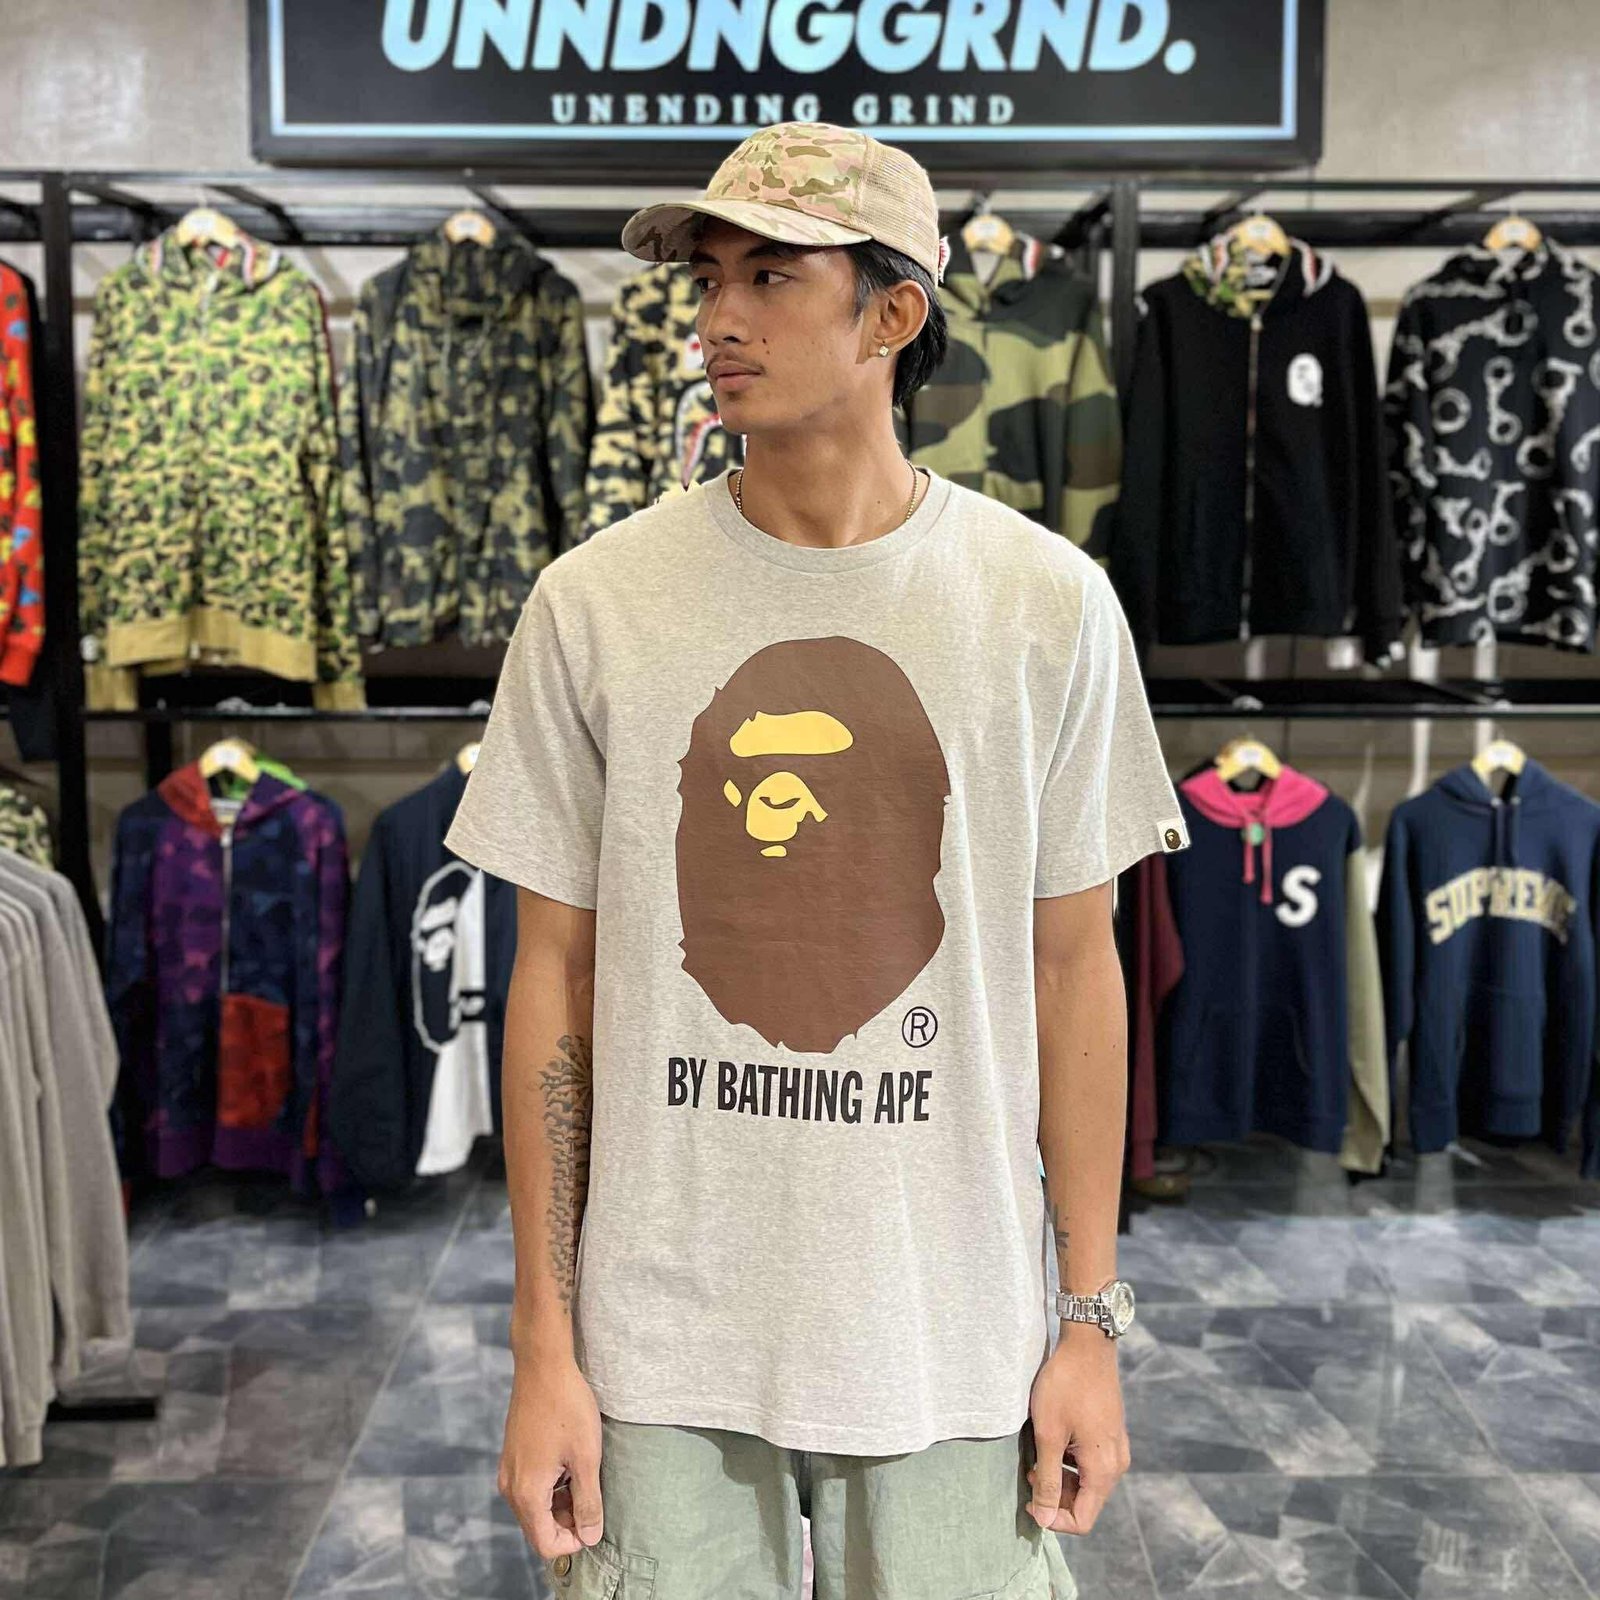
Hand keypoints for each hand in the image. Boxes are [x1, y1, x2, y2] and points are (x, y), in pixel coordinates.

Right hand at [498, 1353, 604, 1558]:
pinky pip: (531, 1488)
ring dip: (561, 1504)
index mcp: (527, 1493)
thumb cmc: (567, 1407)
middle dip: (568, 1524)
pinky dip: (552, 1487)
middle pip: (538, 1528)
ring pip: (535, 1508)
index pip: (546, 1544)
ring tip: (585, 1476)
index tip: (595, 1523)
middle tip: (594, 1499)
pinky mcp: (512, 1456)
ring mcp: (508, 1470)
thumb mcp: (586, 1457)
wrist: (542, 1365)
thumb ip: (588, 1502)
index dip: (574, 1542)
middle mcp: (510, 1487)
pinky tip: (571, 1463)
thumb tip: (591, 1537)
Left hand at [1025, 1325, 1130, 1535]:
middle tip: (1029, 1473)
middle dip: (1055, 1496)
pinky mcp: (1111, 1433)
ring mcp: (1116, 1447)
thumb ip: (1047, 1480)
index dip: (1053, 1518)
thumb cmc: (1065, 1386)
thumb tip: (1044, 1519)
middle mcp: (1116, 1464)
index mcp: (1103, 1470)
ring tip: (1036, 1456)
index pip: (1083, 1520)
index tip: (1029, 1499)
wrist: (1087, 1344)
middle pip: (1086, 1502)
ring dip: (1060, 1478)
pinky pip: (1090, 1463)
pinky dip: (1069, 1462)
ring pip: (1087, 1482)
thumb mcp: (1049, 1435)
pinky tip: (1052, 1441)